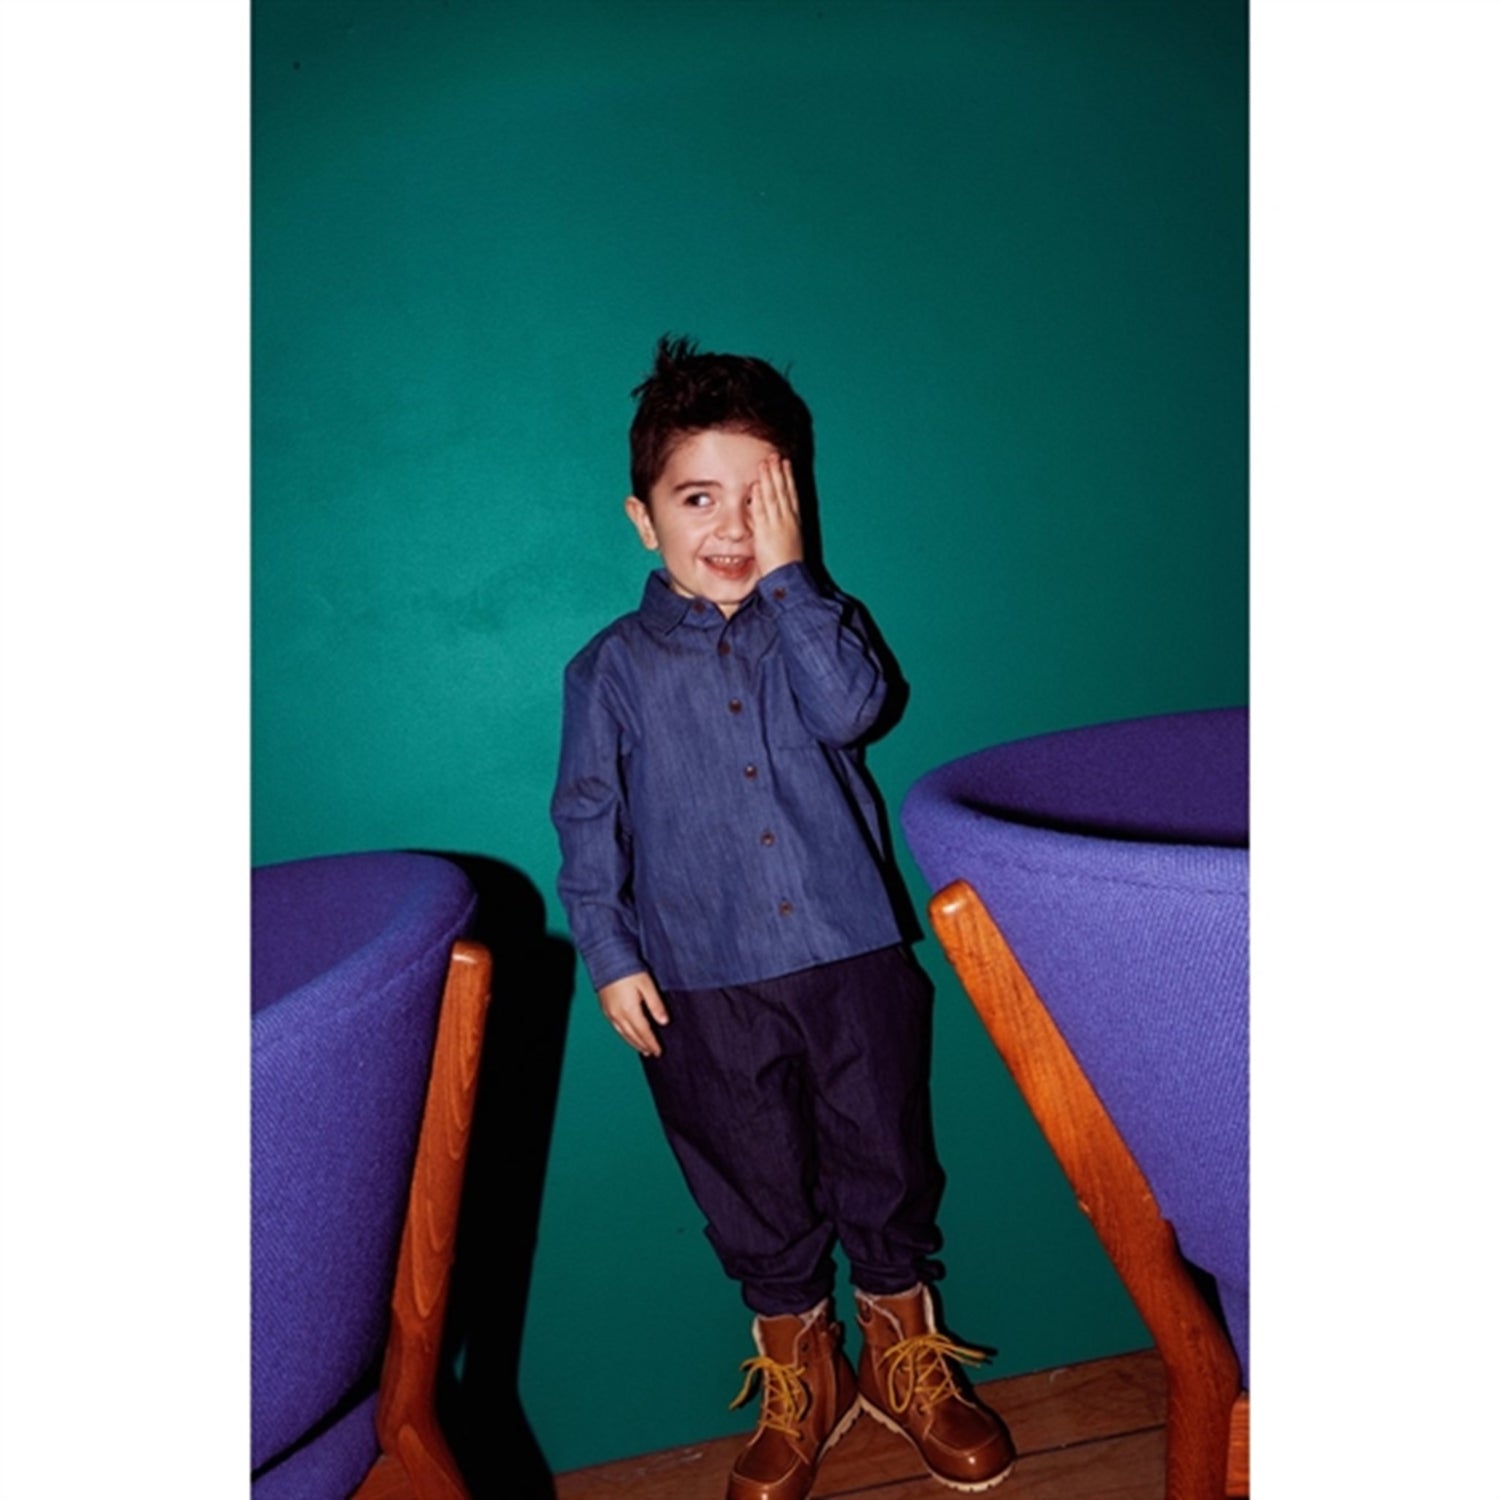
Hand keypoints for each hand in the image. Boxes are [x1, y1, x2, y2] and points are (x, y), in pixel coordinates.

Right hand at [596, 970, 670, 1056]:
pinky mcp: (604, 1008)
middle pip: (632, 1036)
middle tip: (652, 1053)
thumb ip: (656, 1004)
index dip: (652, 1043)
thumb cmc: (628, 969)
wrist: (606, 959)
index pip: (643, 1032)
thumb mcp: (647, 985)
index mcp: (629, 1010)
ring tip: (642, 1049)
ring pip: (622, 1034)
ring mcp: (609, 1012)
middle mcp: (617, 1015)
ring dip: (633, 1043)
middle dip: (643, 1045)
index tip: (659, 1051)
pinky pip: (615, 1027)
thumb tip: (664, 1022)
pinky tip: (627, 1034)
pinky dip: (623, 1034)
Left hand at [751, 456, 803, 574]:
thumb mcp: (791, 543)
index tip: (786, 465)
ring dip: (770, 479)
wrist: (789, 577)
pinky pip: (762, 510)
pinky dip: (760, 497)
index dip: (788, 479)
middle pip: (783, 491)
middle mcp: (787, 519)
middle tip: (776, 456)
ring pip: (773, 497)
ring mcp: (777, 524)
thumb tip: (782, 524)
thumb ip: (784, 530)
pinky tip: (757, 484)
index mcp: (794, 522)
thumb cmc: (789, 566)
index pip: (791, 495)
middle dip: (780, 473)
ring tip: (766, 463)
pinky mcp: (765, 532)